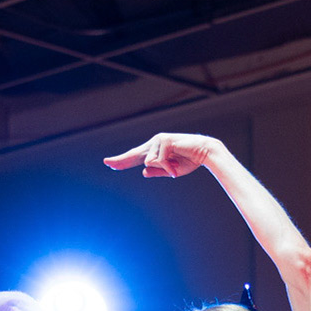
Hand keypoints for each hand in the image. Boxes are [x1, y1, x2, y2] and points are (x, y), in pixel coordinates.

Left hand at [103, 132, 218, 178]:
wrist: (205, 153)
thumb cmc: (190, 160)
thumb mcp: (171, 171)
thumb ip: (157, 171)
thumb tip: (143, 171)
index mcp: (155, 150)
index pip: (136, 157)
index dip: (123, 161)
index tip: (110, 164)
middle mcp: (154, 143)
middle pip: (134, 154)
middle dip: (121, 160)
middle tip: (106, 163)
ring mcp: (159, 140)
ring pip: (149, 162)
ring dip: (164, 170)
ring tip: (176, 169)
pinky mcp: (165, 141)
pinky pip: (159, 161)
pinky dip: (168, 168)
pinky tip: (176, 168)